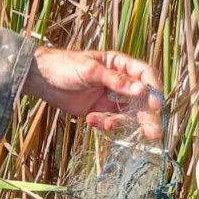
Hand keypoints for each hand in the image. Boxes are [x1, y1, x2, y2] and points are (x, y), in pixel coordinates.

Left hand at [23, 46, 163, 138]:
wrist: (42, 79)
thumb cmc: (66, 66)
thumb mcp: (91, 71)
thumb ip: (116, 81)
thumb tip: (141, 90)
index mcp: (120, 64)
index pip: (145, 75)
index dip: (153, 90)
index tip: (156, 106)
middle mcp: (120, 81)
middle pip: (141, 100)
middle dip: (147, 117)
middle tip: (154, 134)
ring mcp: (110, 97)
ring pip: (127, 114)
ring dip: (123, 124)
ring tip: (109, 127)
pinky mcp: (100, 111)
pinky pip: (110, 121)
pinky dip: (104, 124)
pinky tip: (91, 121)